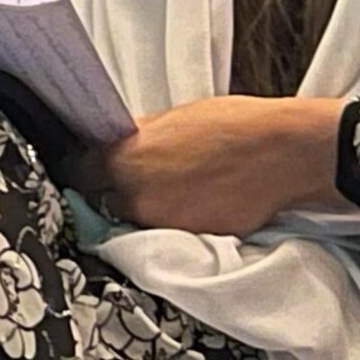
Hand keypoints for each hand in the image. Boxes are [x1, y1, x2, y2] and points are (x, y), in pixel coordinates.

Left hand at [70, 96, 343, 237]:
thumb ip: (138, 137)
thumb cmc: (231, 126)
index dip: (80, 168)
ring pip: (130, 221)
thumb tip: (119, 142)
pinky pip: (163, 233)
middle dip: (103, 191)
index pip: (78, 172)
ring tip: (156, 191)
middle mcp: (136, 197)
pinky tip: (182, 204)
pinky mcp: (190, 241)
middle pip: (100, 201)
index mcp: (126, 159)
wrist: (282, 154)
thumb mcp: (173, 119)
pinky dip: (165, 221)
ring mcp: (162, 224)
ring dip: (134, 209)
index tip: (86, 166)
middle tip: (117, 179)